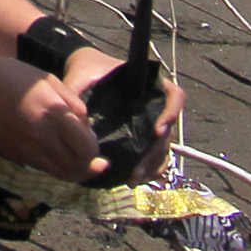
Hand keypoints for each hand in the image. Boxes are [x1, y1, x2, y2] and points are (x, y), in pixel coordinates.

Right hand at [0, 56, 110, 181]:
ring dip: (74, 170)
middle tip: (92, 157)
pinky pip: (44, 169)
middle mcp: (42, 138)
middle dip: (89, 165)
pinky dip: (55, 167)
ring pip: (61, 174)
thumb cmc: (8, 75)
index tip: (91, 139)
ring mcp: (27, 151)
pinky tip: (55, 154)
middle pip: (77, 168)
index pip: (87, 148)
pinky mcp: (15, 156)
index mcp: (53, 114)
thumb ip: (72, 102)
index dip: (95, 149)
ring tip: (78, 160)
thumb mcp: (46, 78)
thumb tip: (86, 126)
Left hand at [64, 48, 182, 182]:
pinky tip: (135, 178)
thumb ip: (77, 93)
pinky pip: (154, 154)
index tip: (158, 130)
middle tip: (136, 170)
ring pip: (162, 146)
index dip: (172, 113)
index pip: (174, 96)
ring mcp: (150, 121)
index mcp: (148, 84)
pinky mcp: (142, 136)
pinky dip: (149, 168)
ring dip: (152, 165)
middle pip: (167, 130)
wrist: (83, 75)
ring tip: (133, 179)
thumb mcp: (81, 77)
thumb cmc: (86, 72)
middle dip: (155, 152)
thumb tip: (77, 119)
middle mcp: (154, 104)